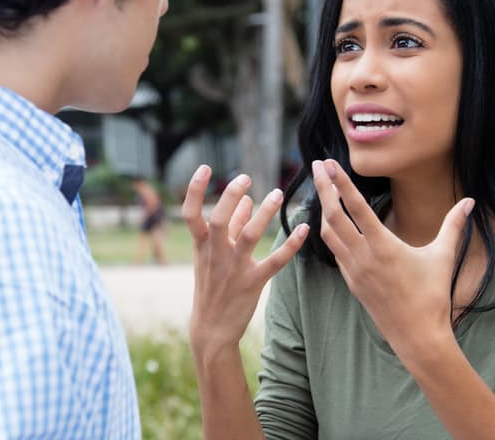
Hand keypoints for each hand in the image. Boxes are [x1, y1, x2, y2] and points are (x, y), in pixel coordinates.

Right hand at [183, 165, 308, 351]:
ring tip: (278, 193)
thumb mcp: (212, 256)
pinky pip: (275, 261)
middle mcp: (216, 254)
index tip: (205, 167)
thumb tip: (245, 200)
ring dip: (264, 214)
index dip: (195, 190)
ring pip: (250, 237)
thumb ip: (231, 227)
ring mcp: (234, 269)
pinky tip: (303, 229)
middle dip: (231, 197)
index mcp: (202, 245)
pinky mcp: (253, 283)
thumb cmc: (212, 286)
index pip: (191, 214)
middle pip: (220, 220)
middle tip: (246, 178)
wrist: (212, 328)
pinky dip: (290, 245)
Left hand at [312, 159, 473, 353]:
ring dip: (324, 209)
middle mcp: (363, 256)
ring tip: (322, 189)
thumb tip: (470, 201)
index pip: (357, 207)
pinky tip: (332, 223)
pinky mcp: (352, 282)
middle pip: (334, 215)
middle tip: (317, 165)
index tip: (330, 163)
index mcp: (384, 246)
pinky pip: (335, 252)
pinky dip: (330, 233)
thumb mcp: (444, 257)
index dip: (341, 183)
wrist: (417, 336)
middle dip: (324, 187)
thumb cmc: (433, 296)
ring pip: (329, 233)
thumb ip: (453, 225)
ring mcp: (354, 270)